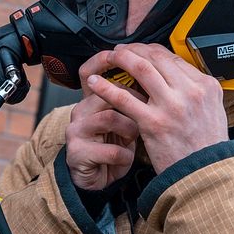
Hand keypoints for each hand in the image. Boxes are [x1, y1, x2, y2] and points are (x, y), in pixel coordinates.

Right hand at [65, 52, 139, 189]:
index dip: (103, 61)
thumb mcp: (125, 118)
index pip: (90, 72)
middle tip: (149, 108)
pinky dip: (124, 155)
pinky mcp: (77, 152)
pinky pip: (109, 149)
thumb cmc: (115, 145)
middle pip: (106, 92)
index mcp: (91, 99)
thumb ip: (132, 98)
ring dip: (130, 128)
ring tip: (137, 136)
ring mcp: (76, 131)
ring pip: (109, 117)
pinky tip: (128, 157)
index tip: (124, 55)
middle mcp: (80, 111)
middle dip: (133, 100)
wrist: (97, 178)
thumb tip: (157, 75)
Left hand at [86, 44, 227, 174]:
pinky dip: (107, 87)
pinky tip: (96, 83)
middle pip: (157, 58)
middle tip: (121, 51)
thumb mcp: (212, 111)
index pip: (174, 58)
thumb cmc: (207, 146)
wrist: (206, 174)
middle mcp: (190, 91)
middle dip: (135, 50)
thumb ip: (195, 92)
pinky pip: (125, 98)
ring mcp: (171, 106)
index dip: (152, 51)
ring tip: (109, 58)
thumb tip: (176, 77)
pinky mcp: (153, 122)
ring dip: (122, 59)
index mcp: (205, 86)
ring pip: (141, 69)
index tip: (140, 51)